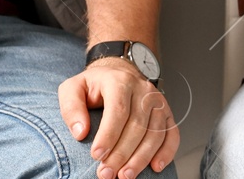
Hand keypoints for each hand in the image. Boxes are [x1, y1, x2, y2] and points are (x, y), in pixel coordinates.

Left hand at [58, 58, 177, 178]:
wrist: (118, 74)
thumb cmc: (94, 86)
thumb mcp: (73, 89)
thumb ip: (71, 108)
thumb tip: (80, 132)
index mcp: (119, 81)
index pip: (118, 110)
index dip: (108, 135)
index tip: (97, 155)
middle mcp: (143, 90)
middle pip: (137, 125)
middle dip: (122, 154)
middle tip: (107, 173)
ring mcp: (158, 102)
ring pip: (155, 133)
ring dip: (141, 158)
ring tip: (125, 176)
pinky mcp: (167, 114)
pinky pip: (172, 134)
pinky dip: (167, 152)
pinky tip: (155, 167)